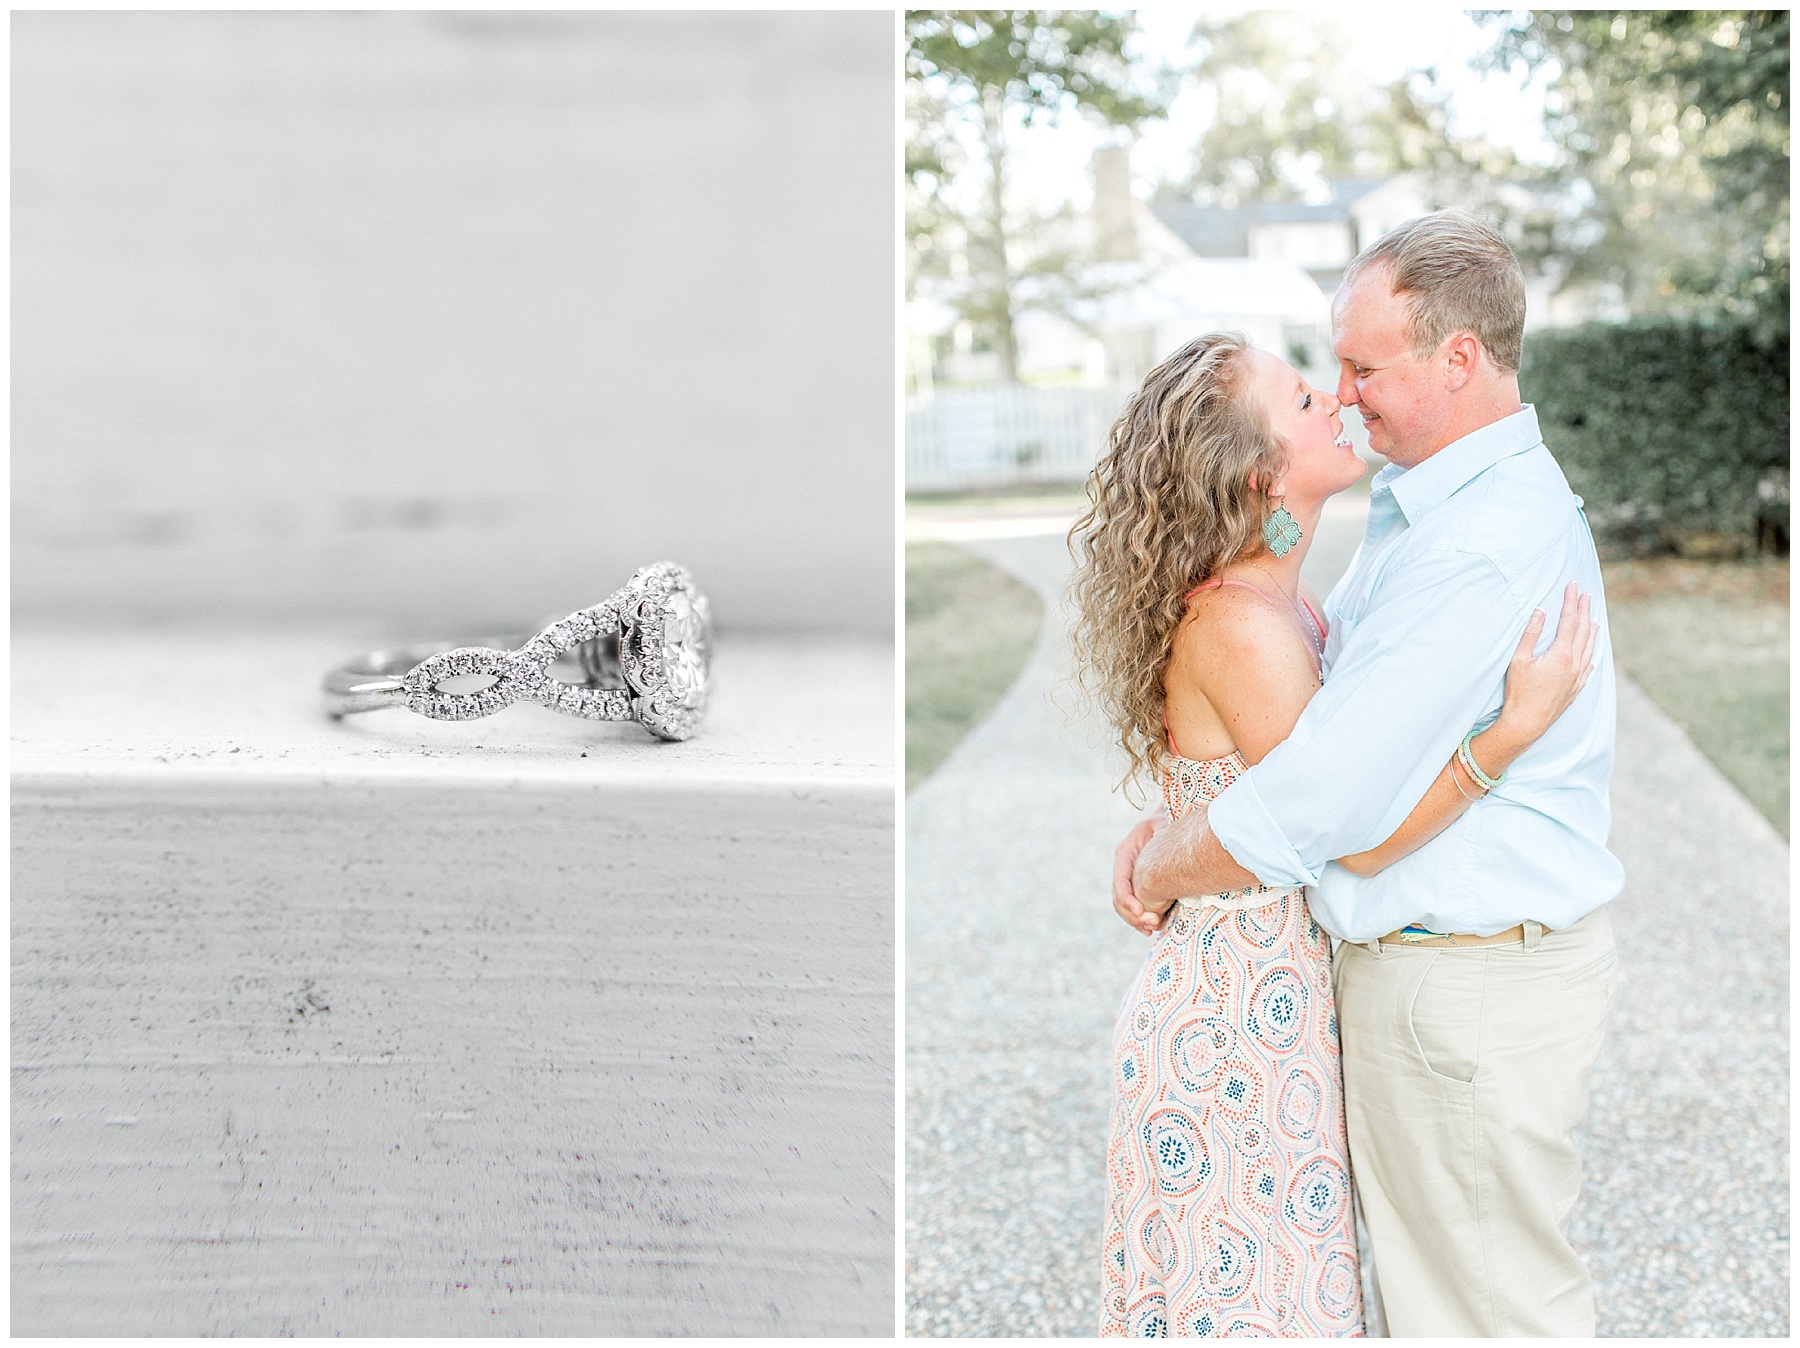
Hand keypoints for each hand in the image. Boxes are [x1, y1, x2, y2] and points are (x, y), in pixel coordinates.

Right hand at [1112, 817, 1166, 936]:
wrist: (1169, 823)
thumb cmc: (1168, 821)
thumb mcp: (1163, 823)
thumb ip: (1161, 832)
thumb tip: (1162, 844)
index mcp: (1126, 852)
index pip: (1120, 879)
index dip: (1127, 898)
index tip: (1141, 911)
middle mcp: (1123, 867)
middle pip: (1119, 897)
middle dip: (1133, 914)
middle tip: (1152, 924)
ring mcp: (1129, 878)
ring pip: (1123, 906)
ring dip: (1135, 920)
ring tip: (1153, 928)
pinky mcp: (1138, 886)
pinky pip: (1133, 907)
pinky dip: (1140, 919)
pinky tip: (1151, 928)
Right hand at [1498, 581, 1598, 742]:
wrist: (1526, 723)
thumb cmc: (1518, 692)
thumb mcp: (1519, 660)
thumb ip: (1530, 634)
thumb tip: (1540, 610)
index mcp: (1561, 654)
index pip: (1568, 621)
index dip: (1570, 601)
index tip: (1573, 586)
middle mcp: (1574, 664)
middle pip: (1583, 631)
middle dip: (1584, 610)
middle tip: (1586, 595)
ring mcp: (1577, 678)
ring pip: (1589, 648)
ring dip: (1591, 631)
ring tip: (1593, 618)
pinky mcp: (1575, 689)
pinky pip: (1589, 667)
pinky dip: (1591, 654)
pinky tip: (1592, 652)